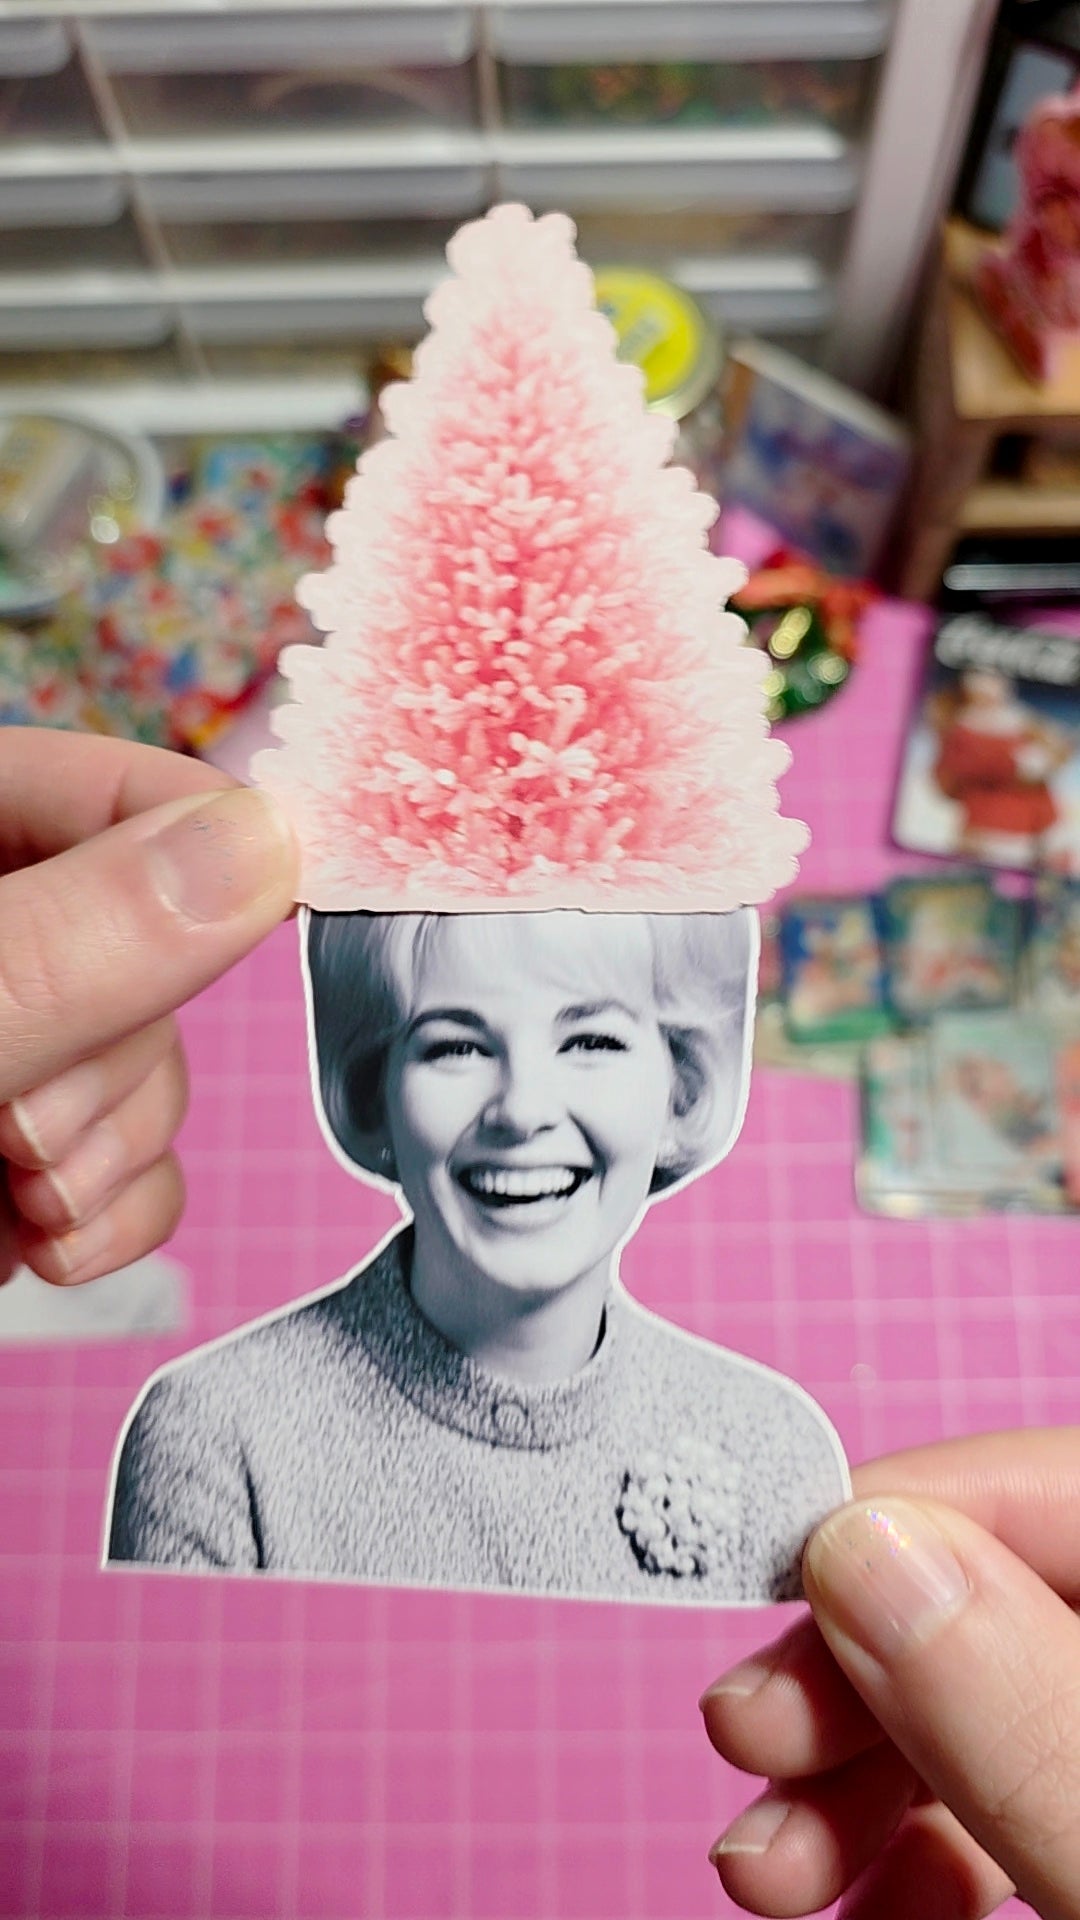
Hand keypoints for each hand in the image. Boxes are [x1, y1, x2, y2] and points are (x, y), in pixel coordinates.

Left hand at [0, 729, 295, 1287]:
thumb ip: (74, 943)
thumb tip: (263, 847)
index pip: (113, 787)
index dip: (210, 834)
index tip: (296, 891)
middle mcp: (5, 939)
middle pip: (158, 950)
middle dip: (118, 1054)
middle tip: (19, 1121)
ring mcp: (18, 1048)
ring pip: (160, 1068)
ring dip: (111, 1151)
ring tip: (16, 1194)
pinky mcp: (21, 1159)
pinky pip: (137, 1168)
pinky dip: (109, 1217)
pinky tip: (36, 1243)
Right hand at [701, 1428, 1079, 1919]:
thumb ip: (1026, 1715)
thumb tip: (862, 1550)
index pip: (1053, 1486)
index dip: (900, 1514)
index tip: (769, 1567)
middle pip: (993, 1603)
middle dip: (848, 1671)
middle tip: (745, 1731)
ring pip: (982, 1712)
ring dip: (850, 1780)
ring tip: (767, 1868)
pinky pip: (1009, 1802)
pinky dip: (917, 1844)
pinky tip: (861, 1899)